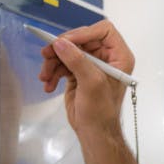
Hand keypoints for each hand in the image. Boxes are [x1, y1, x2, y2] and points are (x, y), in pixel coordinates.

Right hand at [37, 20, 134, 138]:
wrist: (94, 133)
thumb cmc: (101, 112)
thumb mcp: (91, 83)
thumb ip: (77, 60)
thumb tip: (59, 43)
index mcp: (119, 56)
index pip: (103, 30)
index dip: (84, 33)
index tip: (66, 42)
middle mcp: (106, 57)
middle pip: (81, 40)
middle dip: (62, 49)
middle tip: (46, 54)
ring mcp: (91, 65)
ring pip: (68, 51)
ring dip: (53, 62)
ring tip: (45, 76)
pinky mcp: (78, 73)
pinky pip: (63, 64)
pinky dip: (53, 72)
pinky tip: (48, 84)